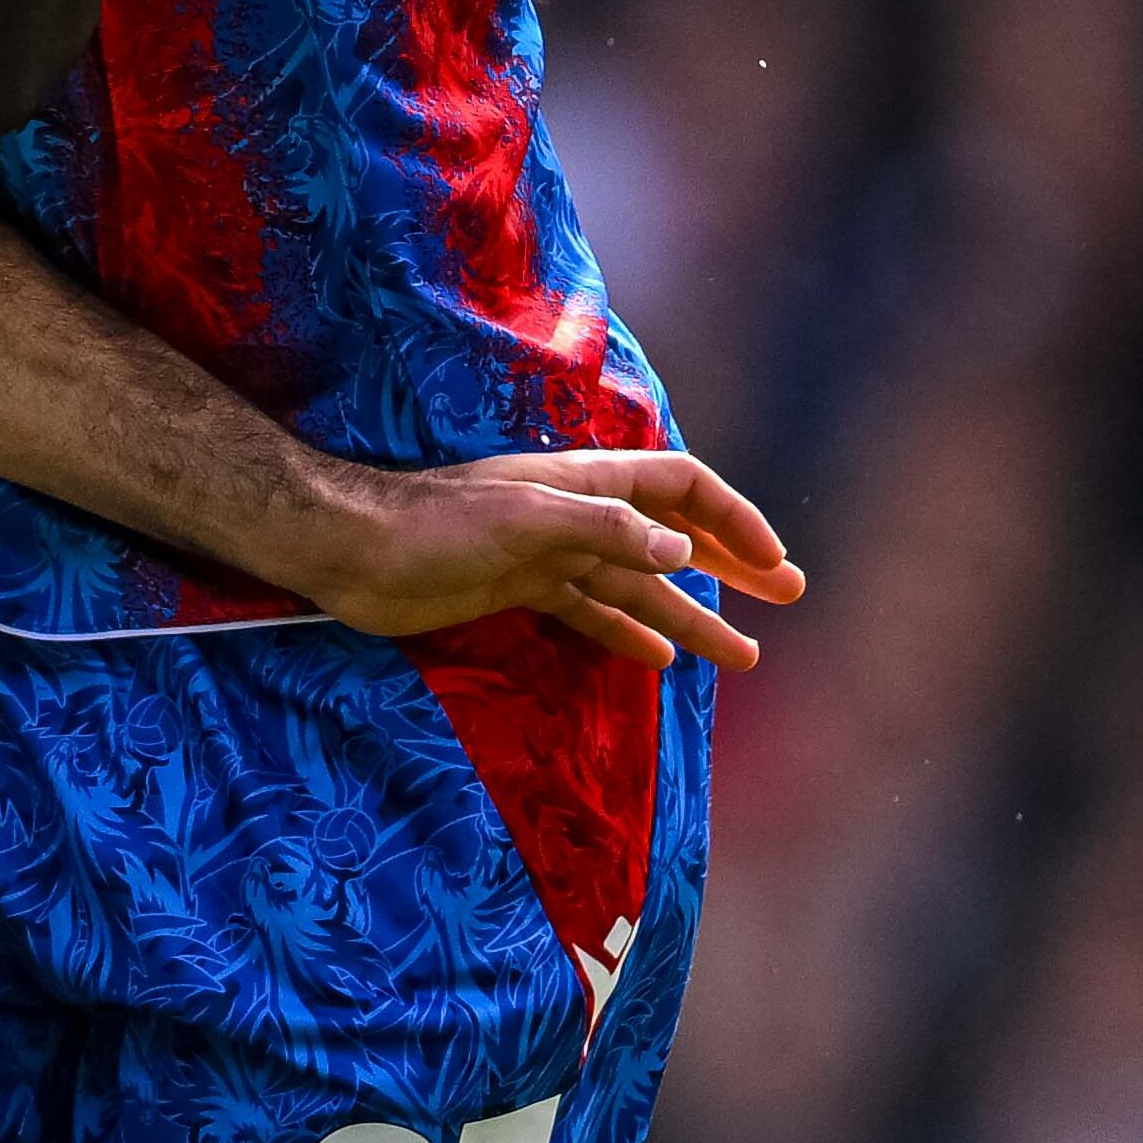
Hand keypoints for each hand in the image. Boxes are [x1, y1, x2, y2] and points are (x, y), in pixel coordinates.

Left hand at [293, 445, 807, 669]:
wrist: (353, 551)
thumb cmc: (435, 525)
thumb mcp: (527, 522)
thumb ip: (606, 532)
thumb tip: (683, 551)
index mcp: (588, 482)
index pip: (681, 487)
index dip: (732, 519)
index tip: (773, 563)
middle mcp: (578, 514)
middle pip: (674, 535)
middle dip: (733, 565)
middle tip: (789, 596)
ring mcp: (550, 554)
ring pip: (640, 586)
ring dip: (692, 616)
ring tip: (745, 658)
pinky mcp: (520, 590)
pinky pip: (591, 612)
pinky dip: (629, 633)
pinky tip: (660, 659)